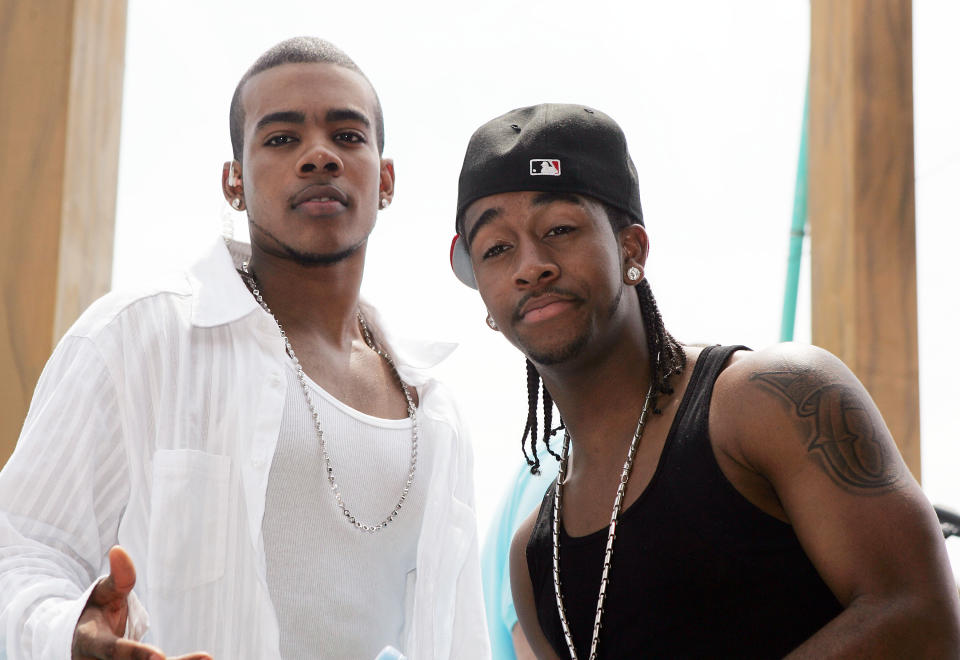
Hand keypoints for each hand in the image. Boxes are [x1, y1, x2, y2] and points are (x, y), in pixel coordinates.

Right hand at [71, 546, 211, 659]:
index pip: (114, 650)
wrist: (80, 643)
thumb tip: (119, 549)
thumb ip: (117, 577)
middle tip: (202, 658)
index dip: (136, 654)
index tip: (161, 656)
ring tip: (207, 658)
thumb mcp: (102, 592)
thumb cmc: (96, 611)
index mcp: (91, 642)